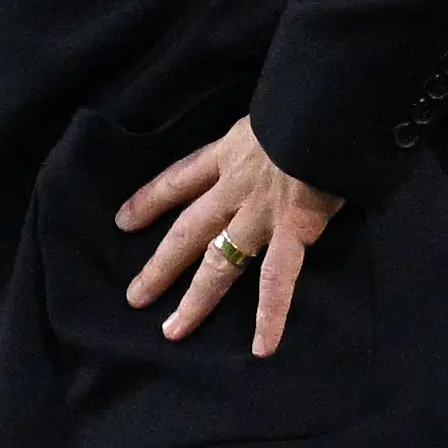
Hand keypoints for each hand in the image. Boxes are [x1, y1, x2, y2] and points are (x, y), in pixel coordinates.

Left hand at [117, 116, 343, 356]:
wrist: (324, 106)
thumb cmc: (306, 101)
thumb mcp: (273, 111)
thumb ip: (269, 134)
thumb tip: (282, 141)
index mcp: (230, 152)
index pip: (180, 178)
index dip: (150, 199)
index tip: (123, 220)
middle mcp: (235, 186)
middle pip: (187, 230)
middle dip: (160, 265)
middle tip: (135, 296)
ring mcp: (260, 213)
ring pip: (219, 262)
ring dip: (195, 299)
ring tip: (172, 330)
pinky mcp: (291, 230)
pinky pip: (278, 279)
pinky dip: (271, 314)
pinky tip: (262, 346)